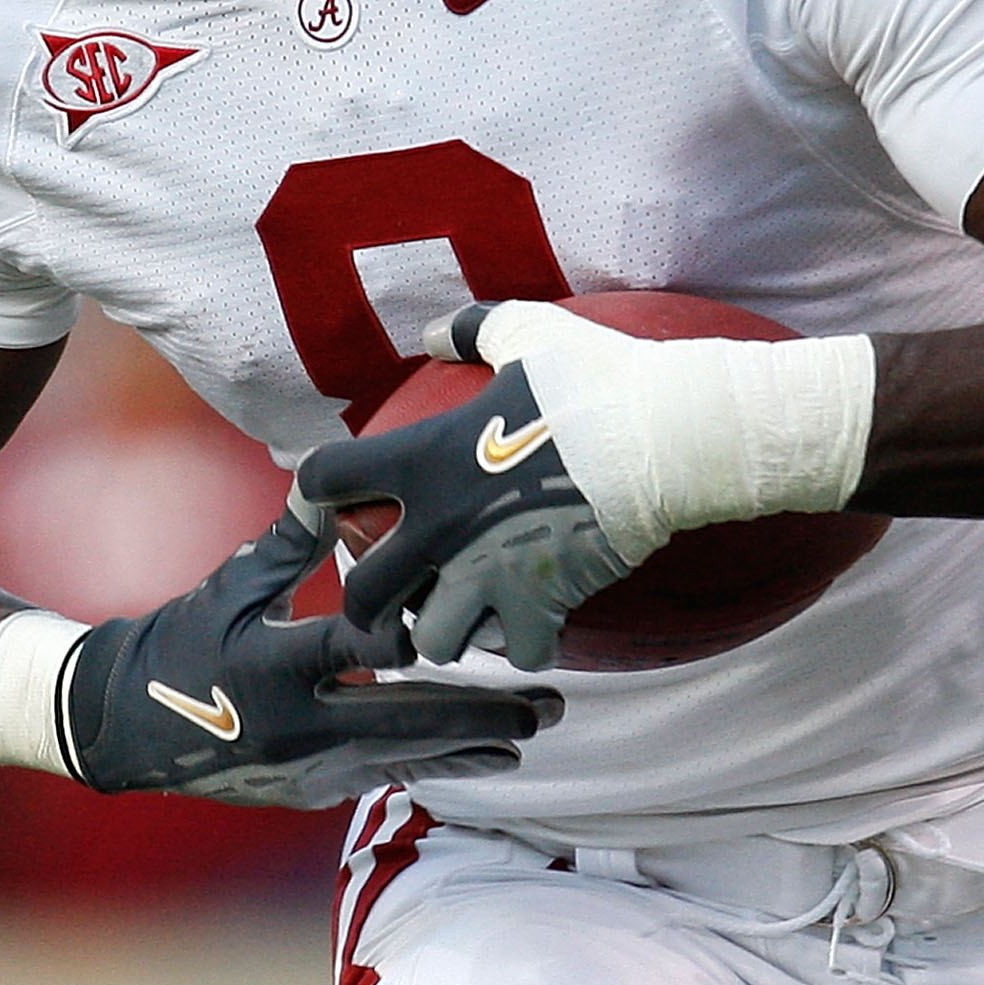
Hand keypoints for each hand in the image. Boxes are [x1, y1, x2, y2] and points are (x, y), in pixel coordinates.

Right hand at [63, 508, 559, 803]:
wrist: (127, 726)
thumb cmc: (182, 644)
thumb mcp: (230, 587)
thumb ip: (288, 544)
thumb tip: (328, 484)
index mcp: (273, 666)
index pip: (355, 650)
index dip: (408, 635)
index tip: (462, 619)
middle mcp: (297, 727)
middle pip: (406, 723)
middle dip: (482, 715)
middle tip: (548, 705)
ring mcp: (306, 768)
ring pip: (406, 759)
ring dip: (472, 747)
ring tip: (531, 734)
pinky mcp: (309, 791)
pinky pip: (383, 776)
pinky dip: (434, 764)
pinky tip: (485, 757)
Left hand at [297, 298, 874, 671]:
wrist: (670, 435)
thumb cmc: (598, 380)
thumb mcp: (528, 332)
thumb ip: (472, 330)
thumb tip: (435, 330)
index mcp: (424, 459)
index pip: (325, 481)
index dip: (313, 495)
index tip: (324, 507)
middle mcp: (442, 527)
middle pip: (365, 594)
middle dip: (368, 602)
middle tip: (389, 594)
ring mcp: (489, 575)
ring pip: (433, 642)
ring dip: (443, 633)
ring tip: (463, 615)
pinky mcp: (543, 605)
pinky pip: (515, 654)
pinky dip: (520, 646)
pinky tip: (531, 625)